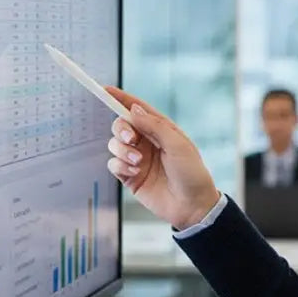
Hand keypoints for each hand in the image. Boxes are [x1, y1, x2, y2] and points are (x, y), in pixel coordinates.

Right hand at [104, 87, 219, 229]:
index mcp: (161, 130)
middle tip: (132, 138)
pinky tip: (135, 172)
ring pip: (114, 144)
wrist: (192, 206)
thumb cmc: (192, 173)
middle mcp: (147, 142)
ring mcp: (137, 159)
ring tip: (139, 162)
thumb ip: (155, 126)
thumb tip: (134, 110)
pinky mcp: (130, 176)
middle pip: (121, 125)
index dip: (121, 99)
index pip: (138, 110)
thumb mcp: (178, 145)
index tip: (106, 90)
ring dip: (122, 151)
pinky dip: (120, 165)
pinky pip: (113, 164)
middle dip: (121, 129)